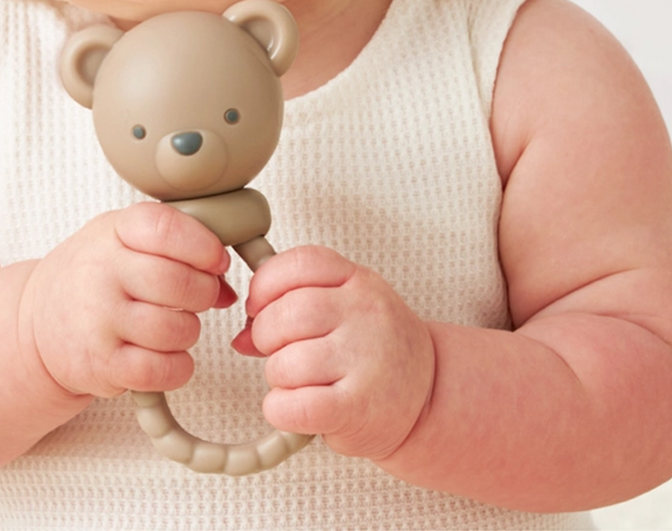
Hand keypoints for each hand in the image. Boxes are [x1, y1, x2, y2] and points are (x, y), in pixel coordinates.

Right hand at [28, 202, 234, 399]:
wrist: (35, 323)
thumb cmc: (92, 276)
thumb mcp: (123, 240)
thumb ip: (176, 250)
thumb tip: (227, 287)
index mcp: (112, 232)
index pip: (167, 228)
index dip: (204, 245)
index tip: (215, 260)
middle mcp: (102, 272)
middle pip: (179, 283)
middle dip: (203, 293)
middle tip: (197, 296)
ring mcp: (99, 320)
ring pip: (177, 329)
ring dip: (188, 331)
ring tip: (172, 325)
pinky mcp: (101, 365)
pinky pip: (163, 370)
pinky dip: (177, 366)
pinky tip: (165, 354)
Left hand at [232, 245, 434, 459]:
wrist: (431, 395)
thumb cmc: (378, 348)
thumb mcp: (348, 306)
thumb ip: (296, 304)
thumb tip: (241, 335)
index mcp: (359, 281)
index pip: (301, 263)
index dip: (266, 284)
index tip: (259, 305)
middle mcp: (365, 314)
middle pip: (287, 313)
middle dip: (265, 334)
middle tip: (275, 349)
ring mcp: (365, 360)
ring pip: (285, 362)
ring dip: (276, 376)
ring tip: (297, 380)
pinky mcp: (358, 408)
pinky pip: (294, 406)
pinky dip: (281, 409)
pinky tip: (296, 407)